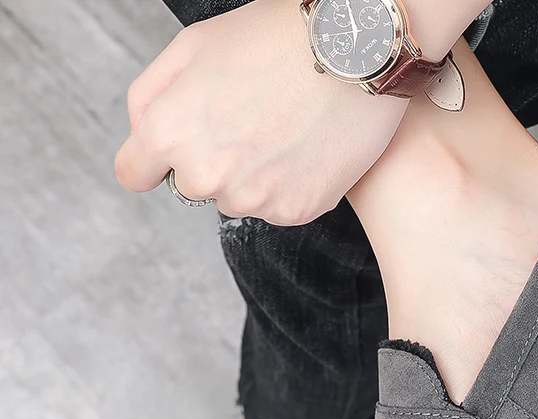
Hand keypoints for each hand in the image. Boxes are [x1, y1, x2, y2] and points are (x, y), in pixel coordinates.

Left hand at [114, 0, 407, 224]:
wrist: (354, 51)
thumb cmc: (274, 39)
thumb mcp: (192, 46)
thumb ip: (150, 97)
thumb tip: (142, 137)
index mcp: (170, 133)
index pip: (133, 173)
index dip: (150, 158)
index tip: (173, 148)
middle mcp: (206, 176)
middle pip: (190, 187)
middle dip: (208, 161)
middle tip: (246, 122)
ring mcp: (254, 198)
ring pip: (236, 200)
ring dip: (249, 177)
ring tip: (281, 132)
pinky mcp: (295, 210)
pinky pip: (277, 208)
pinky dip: (287, 186)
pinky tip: (304, 149)